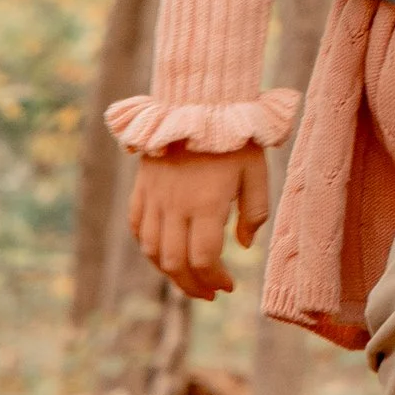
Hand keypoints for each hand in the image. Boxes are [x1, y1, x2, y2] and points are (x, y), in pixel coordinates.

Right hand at [131, 146, 267, 299]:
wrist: (199, 101)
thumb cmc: (236, 137)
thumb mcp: (257, 172)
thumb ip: (255, 212)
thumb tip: (243, 245)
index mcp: (206, 203)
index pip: (203, 259)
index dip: (214, 280)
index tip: (228, 286)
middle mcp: (175, 205)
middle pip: (174, 263)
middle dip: (191, 286)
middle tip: (208, 294)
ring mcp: (154, 196)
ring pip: (151, 250)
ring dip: (169, 271)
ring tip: (189, 278)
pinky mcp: (142, 186)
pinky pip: (137, 227)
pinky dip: (148, 247)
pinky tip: (163, 252)